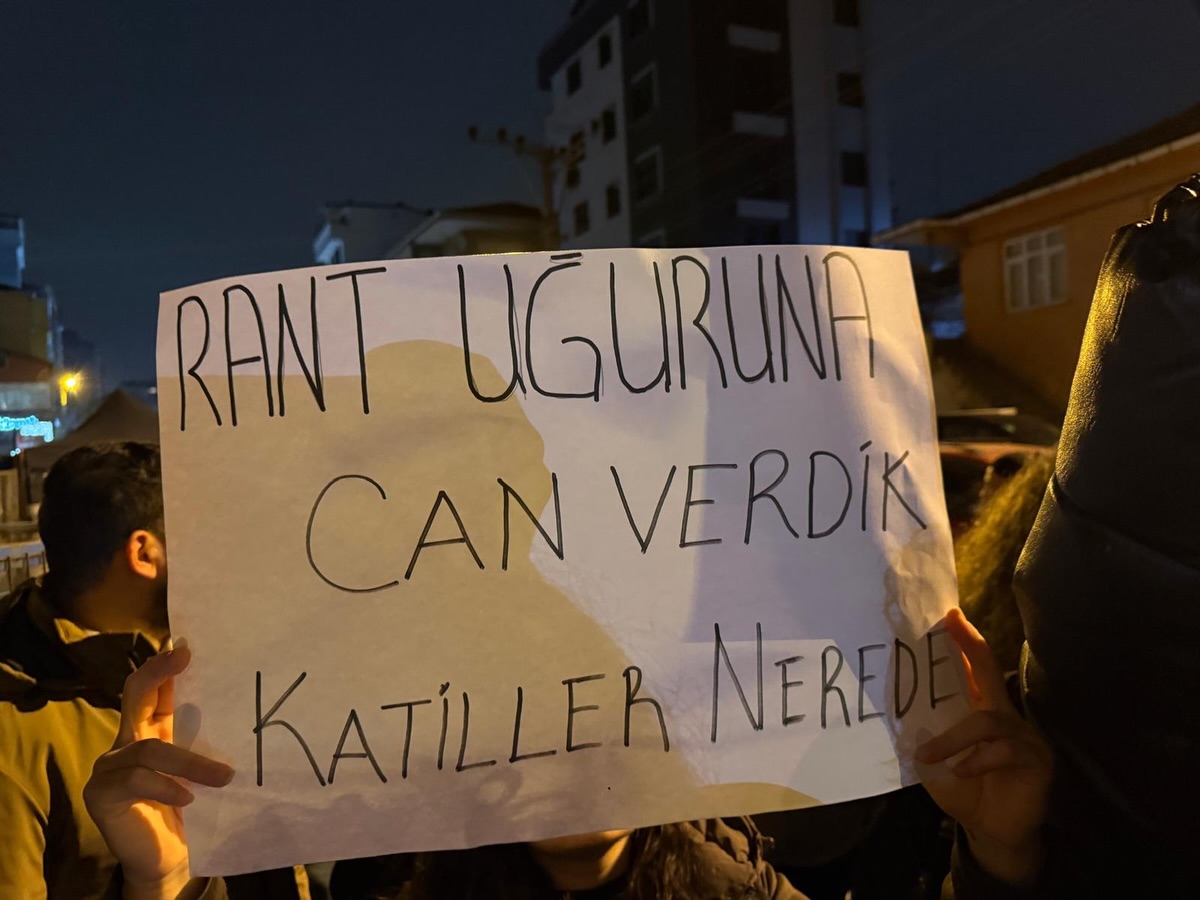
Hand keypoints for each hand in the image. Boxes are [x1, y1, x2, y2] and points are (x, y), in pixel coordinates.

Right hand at [84, 644, 233, 899]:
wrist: (170, 860)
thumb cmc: (192, 809)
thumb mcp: (202, 768)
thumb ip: (207, 739)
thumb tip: (244, 700)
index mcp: (152, 729)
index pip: (153, 688)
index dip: (165, 665)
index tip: (188, 645)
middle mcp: (127, 741)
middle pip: (135, 696)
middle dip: (156, 672)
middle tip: (182, 656)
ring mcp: (110, 767)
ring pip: (149, 748)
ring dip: (191, 762)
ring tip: (225, 776)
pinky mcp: (102, 795)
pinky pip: (135, 781)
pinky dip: (166, 786)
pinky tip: (189, 797)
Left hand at [917, 608, 1051, 885]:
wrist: (992, 832)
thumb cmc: (964, 792)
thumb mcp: (936, 763)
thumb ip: (925, 737)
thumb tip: (902, 715)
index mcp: (982, 711)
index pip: (973, 670)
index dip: (962, 642)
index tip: (947, 614)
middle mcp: (1005, 715)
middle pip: (989, 671)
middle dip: (971, 645)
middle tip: (952, 621)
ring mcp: (1024, 736)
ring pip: (987, 721)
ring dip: (954, 738)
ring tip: (930, 756)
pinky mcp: (1037, 760)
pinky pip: (1005, 751)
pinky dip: (977, 760)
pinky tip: (962, 772)